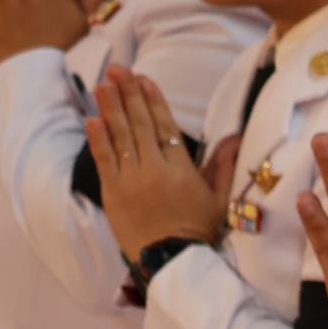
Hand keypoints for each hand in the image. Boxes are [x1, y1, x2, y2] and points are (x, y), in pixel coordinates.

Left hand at [81, 67, 232, 260]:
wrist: (171, 259)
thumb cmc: (197, 230)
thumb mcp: (217, 198)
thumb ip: (223, 165)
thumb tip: (236, 138)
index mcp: (181, 169)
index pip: (165, 126)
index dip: (153, 100)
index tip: (144, 78)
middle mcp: (155, 169)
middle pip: (139, 124)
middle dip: (128, 94)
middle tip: (117, 69)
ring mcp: (131, 179)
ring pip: (120, 136)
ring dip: (109, 107)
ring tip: (102, 84)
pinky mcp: (113, 192)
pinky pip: (104, 159)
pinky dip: (97, 138)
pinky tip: (91, 118)